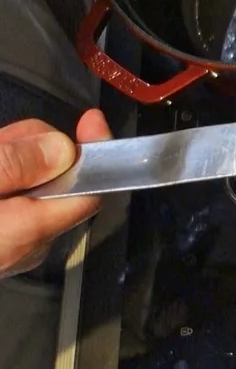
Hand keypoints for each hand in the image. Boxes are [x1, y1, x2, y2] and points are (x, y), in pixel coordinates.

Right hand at [0, 110, 109, 277]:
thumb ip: (16, 165)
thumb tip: (64, 150)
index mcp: (29, 230)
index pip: (90, 191)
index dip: (94, 152)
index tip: (90, 120)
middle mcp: (29, 246)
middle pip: (58, 182)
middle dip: (33, 150)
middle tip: (2, 141)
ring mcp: (10, 248)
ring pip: (31, 188)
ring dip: (13, 160)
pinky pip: (11, 201)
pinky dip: (4, 178)